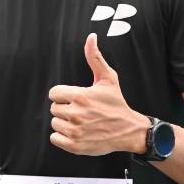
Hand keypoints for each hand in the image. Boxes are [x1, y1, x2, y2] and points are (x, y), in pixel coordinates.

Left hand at [47, 33, 147, 156]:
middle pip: (54, 108)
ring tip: (81, 122)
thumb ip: (95, 57)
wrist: (128, 130)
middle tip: (82, 111)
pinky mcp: (74, 146)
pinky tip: (76, 133)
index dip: (64, 95)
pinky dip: (63, 137)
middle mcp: (76, 113)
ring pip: (55, 123)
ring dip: (64, 123)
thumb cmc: (116, 103)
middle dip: (65, 108)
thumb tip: (91, 36)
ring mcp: (75, 131)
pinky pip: (55, 138)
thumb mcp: (108, 78)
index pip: (54, 93)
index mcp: (80, 96)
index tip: (76, 98)